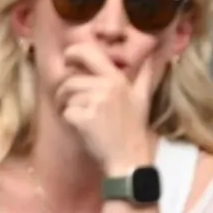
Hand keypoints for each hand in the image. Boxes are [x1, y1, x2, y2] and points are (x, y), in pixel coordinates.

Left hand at [54, 43, 158, 174]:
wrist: (129, 160)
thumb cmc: (133, 131)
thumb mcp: (142, 100)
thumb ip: (144, 76)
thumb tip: (150, 57)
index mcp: (117, 80)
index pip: (89, 52)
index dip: (73, 52)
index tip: (67, 59)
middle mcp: (107, 87)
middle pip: (70, 79)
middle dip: (63, 90)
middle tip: (64, 99)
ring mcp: (96, 102)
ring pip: (66, 96)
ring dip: (64, 106)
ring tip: (74, 116)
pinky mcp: (84, 118)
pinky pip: (66, 112)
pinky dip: (67, 121)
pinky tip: (78, 128)